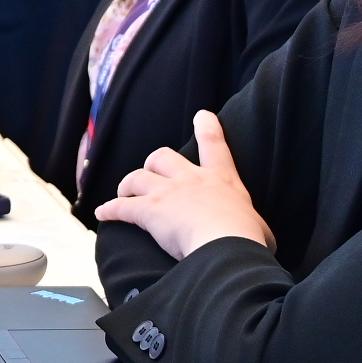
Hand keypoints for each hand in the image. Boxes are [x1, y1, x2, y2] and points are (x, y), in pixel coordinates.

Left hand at [94, 110, 273, 259]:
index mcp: (222, 180)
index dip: (208, 128)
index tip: (202, 115)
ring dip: (127, 185)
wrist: (227, 247)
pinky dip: (110, 210)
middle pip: (163, 156)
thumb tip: (258, 238)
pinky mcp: (149, 211)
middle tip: (150, 176)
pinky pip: (122, 207)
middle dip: (153, 164)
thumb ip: (253, 227)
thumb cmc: (247, 240)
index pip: (214, 146)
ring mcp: (168, 193)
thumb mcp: (259, 229)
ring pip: (137, 177)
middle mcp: (191, 179)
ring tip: (123, 194)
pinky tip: (102, 214)